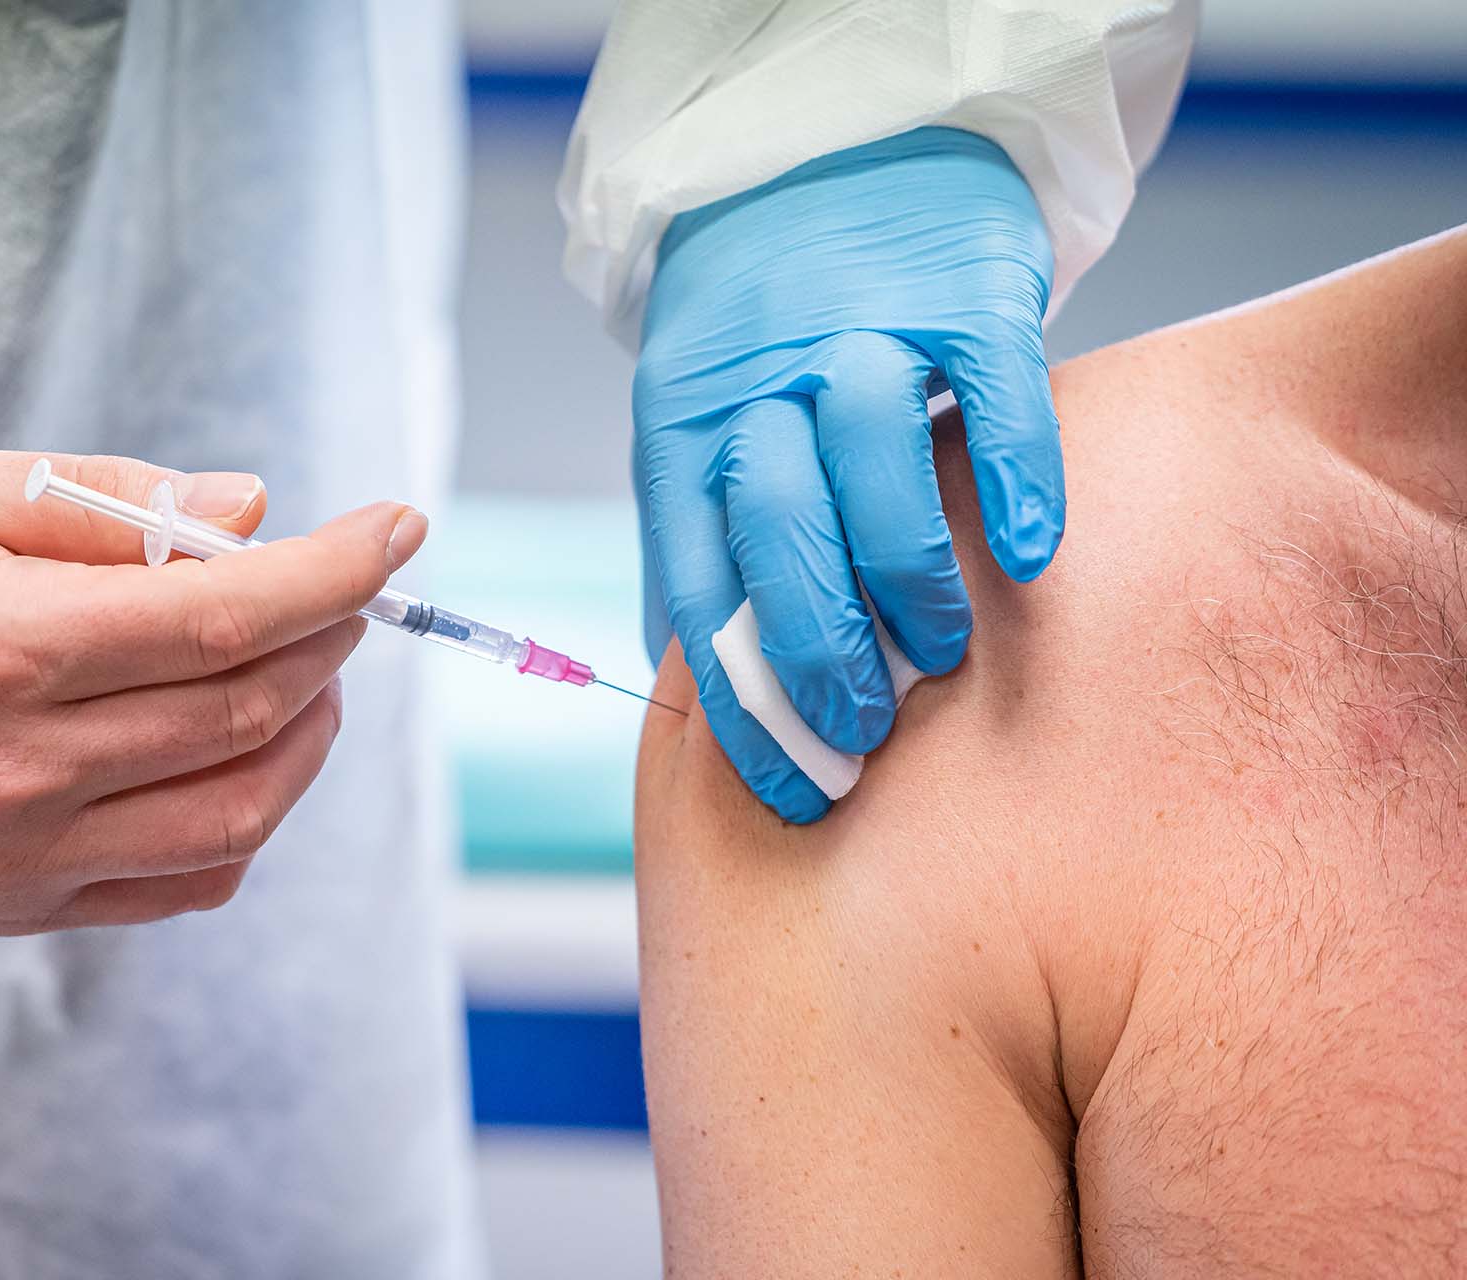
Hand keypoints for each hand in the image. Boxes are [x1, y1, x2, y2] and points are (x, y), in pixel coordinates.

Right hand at [0, 448, 424, 931]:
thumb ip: (104, 501)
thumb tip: (250, 509)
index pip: (223, 615)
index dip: (334, 571)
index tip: (395, 530)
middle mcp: (18, 767)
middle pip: (245, 711)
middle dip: (329, 641)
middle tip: (340, 595)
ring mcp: (22, 854)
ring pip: (238, 811)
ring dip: (310, 734)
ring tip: (308, 672)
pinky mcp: (21, 907)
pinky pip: (186, 883)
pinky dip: (249, 819)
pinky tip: (246, 755)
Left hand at [634, 127, 1062, 821]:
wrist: (830, 152)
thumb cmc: (762, 329)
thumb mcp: (696, 423)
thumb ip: (694, 536)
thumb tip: (682, 676)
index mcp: (682, 425)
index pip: (700, 586)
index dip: (743, 702)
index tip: (790, 788)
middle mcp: (761, 375)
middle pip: (779, 530)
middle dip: (822, 654)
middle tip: (866, 731)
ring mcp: (860, 325)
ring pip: (873, 461)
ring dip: (908, 578)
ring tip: (939, 653)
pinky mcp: (960, 288)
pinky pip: (989, 391)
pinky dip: (1013, 479)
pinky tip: (1033, 555)